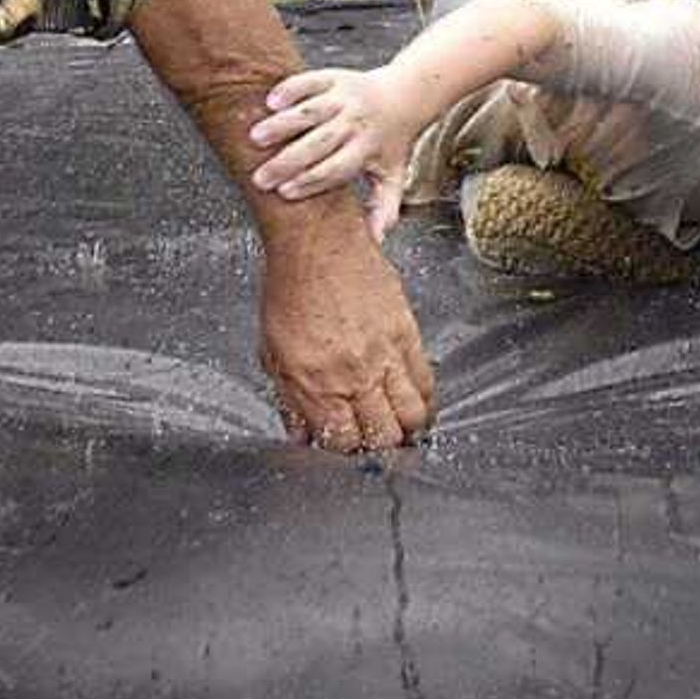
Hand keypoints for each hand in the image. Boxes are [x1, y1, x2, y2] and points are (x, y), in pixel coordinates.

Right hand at [250, 66, 420, 231]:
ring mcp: (344, 98)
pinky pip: (310, 82)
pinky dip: (290, 89)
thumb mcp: (393, 174)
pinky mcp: (334, 78)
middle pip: (318, 144)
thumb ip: (384, 207)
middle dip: (288, 161)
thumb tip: (375, 240)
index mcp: (366, 149)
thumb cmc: (392, 141)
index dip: (310, 182)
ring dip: (282, 125)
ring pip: (310, 112)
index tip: (284, 193)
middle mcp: (355, 123)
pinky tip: (269, 102)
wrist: (406, 96)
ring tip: (255, 138)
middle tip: (260, 177)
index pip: (335, 169)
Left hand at [257, 220, 438, 451]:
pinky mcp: (407, 334)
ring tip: (400, 428)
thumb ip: (290, 400)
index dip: (345, 453)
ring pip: (412, 415)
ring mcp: (383, 356)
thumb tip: (302, 434)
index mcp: (315, 384)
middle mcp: (352, 375)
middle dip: (380, 448)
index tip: (346, 449)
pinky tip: (415, 402)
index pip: (342, 442)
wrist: (316, 244)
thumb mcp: (273, 353)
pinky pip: (426, 381)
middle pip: (382, 436)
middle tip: (377, 442)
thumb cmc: (290, 290)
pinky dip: (424, 399)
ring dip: (407, 428)